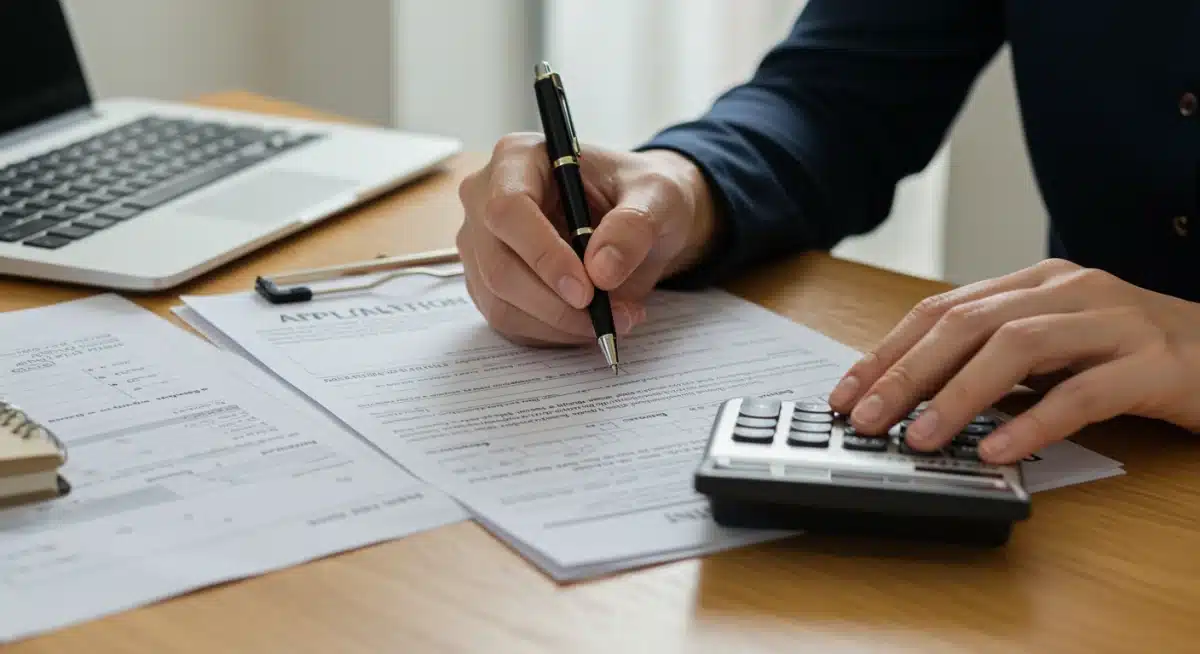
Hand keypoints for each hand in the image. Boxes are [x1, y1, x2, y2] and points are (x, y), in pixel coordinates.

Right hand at [456, 134, 715, 346]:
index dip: (543, 255)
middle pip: (498, 265)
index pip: (508, 209)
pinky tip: (592, 321)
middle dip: (556, 304)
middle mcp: (485, 199)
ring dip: (560, 324)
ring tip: (616, 318)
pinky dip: (554, 333)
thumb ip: (635, 226)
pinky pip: (510, 322)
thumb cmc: (641, 194)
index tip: (586, 291)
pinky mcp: (489, 283)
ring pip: (501, 303)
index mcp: (518, 158)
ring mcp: (481, 245)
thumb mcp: (658, 196)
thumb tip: (602, 270)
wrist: (639, 218)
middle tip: (611, 317)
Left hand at [827, 258, 1199, 462]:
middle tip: (865, 418)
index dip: (888, 352)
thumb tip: (916, 399)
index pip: (942, 311)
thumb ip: (997, 362)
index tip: (846, 393)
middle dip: (906, 373)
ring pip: (1018, 347)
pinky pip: (1084, 393)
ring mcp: (1114, 323)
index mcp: (1035, 283)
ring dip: (958, 395)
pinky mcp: (1154, 365)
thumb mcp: (1055, 348)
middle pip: (968, 324)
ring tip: (919, 439)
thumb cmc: (1135, 354)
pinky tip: (999, 450)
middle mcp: (1069, 290)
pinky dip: (1035, 422)